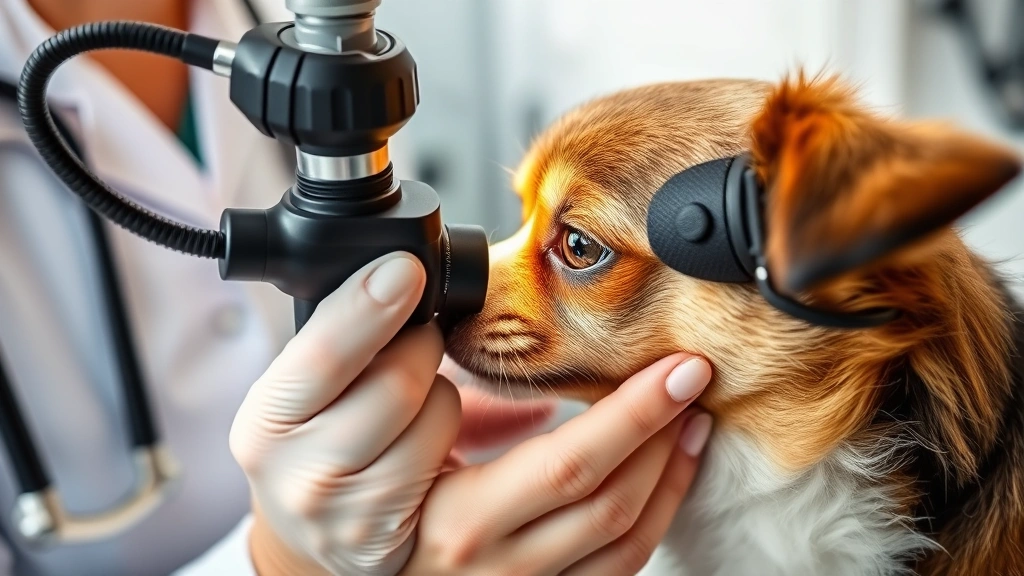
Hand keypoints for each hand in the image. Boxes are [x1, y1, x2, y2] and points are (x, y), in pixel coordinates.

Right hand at [229, 252, 461, 575]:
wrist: (316, 531)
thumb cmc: (319, 439)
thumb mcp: (303, 387)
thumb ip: (341, 336)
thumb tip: (401, 274)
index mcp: (266, 421)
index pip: (321, 355)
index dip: (368, 306)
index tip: (405, 268)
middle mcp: (299, 476)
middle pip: (398, 381)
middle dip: (421, 345)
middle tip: (414, 345)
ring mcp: (350, 515)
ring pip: (439, 413)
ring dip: (442, 393)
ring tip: (415, 406)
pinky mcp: (398, 538)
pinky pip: (458, 457)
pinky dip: (456, 432)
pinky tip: (432, 439)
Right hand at [401, 354, 713, 575]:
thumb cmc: (382, 507)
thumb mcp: (405, 452)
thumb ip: (464, 408)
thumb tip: (522, 350)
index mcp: (460, 520)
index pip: (569, 464)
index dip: (635, 415)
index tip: (677, 369)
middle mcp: (500, 566)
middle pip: (611, 501)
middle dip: (662, 433)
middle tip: (693, 377)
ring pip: (627, 540)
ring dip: (670, 476)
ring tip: (691, 421)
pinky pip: (619, 569)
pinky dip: (654, 517)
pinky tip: (665, 476)